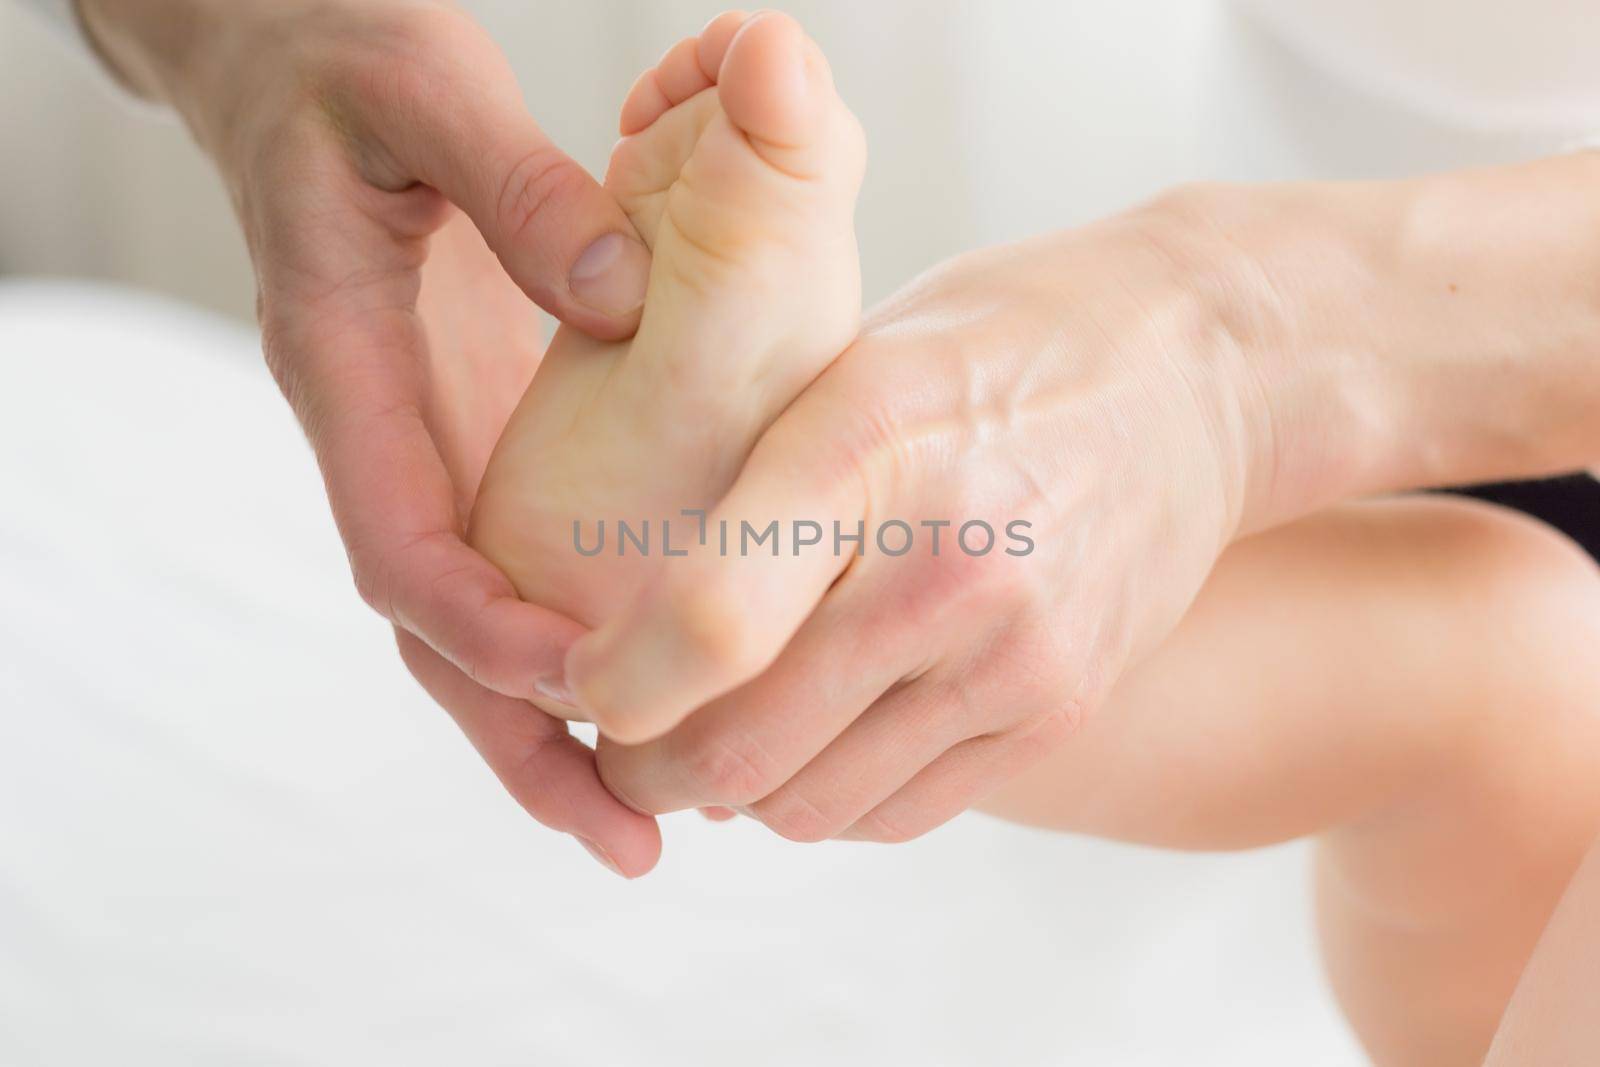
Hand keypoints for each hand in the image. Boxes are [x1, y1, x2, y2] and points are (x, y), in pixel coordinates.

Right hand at [78, 0, 659, 872]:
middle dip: (521, 740)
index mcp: (346, 368)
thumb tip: (621, 304)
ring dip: (547, 721)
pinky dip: (564, 637)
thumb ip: (514, 187)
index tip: (584, 684)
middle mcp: (383, 430)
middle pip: (436, 631)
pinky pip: (509, 556)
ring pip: (471, 617)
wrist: (287, 50)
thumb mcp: (422, 90)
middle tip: (629, 836)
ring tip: (643, 812)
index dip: (481, 633)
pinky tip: (645, 680)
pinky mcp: (471, 427)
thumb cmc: (342, 58)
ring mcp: (427, 439)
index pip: (399, 544)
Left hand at [576, 202, 1274, 840]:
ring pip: (810, 806)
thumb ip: (747, 480)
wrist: (1194, 370)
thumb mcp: (851, 352)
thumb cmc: (991, 346)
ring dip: (736, 794)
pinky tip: (813, 739)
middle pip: (742, 748)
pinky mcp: (1062, 707)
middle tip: (620, 742)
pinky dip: (828, 798)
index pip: (703, 623)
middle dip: (645, 768)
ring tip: (715, 737)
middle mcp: (949, 562)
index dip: (608, 685)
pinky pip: (898, 812)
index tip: (575, 681)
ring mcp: (1018, 650)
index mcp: (867, 442)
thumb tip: (618, 618)